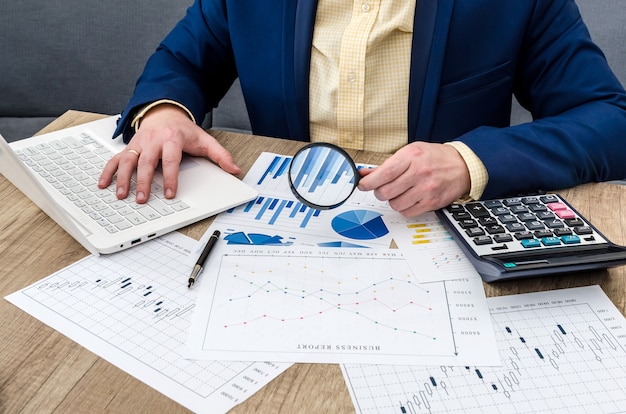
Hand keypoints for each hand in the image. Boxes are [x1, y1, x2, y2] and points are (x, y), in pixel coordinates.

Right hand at [98, 104, 240, 202]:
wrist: (165, 112)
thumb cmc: (184, 130)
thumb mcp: (206, 140)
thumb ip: (220, 156)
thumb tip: (235, 169)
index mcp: (172, 139)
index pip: (170, 160)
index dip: (170, 178)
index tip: (168, 193)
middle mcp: (153, 140)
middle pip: (146, 162)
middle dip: (142, 181)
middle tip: (141, 199)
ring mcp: (139, 143)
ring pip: (128, 160)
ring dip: (122, 178)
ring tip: (121, 195)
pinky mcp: (129, 147)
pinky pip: (116, 158)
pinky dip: (108, 171)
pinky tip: (103, 184)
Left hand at [357, 142, 470, 216]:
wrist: (462, 165)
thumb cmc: (434, 157)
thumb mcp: (410, 152)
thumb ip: (387, 164)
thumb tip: (365, 174)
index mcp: (411, 157)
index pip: (384, 173)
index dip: (369, 182)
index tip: (363, 185)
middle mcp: (419, 173)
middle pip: (386, 192)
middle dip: (379, 192)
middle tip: (383, 188)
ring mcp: (426, 189)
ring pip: (395, 204)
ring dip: (392, 200)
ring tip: (400, 192)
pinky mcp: (431, 203)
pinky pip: (407, 212)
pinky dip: (403, 207)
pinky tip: (409, 198)